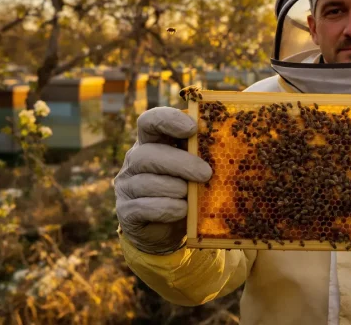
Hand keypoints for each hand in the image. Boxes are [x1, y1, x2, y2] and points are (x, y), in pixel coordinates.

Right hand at [114, 107, 212, 254]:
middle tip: (205, 174)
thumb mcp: (193, 170)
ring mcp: (126, 186)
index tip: (193, 128)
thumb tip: (224, 148)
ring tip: (191, 197)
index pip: (150, 121)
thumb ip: (201, 156)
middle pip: (147, 154)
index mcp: (151, 142)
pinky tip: (182, 210)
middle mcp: (134, 161)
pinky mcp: (126, 212)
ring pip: (146, 182)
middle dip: (180, 163)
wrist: (168, 229)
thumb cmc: (186, 191)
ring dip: (175, 189)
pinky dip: (167, 209)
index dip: (169, 120)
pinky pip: (144, 207)